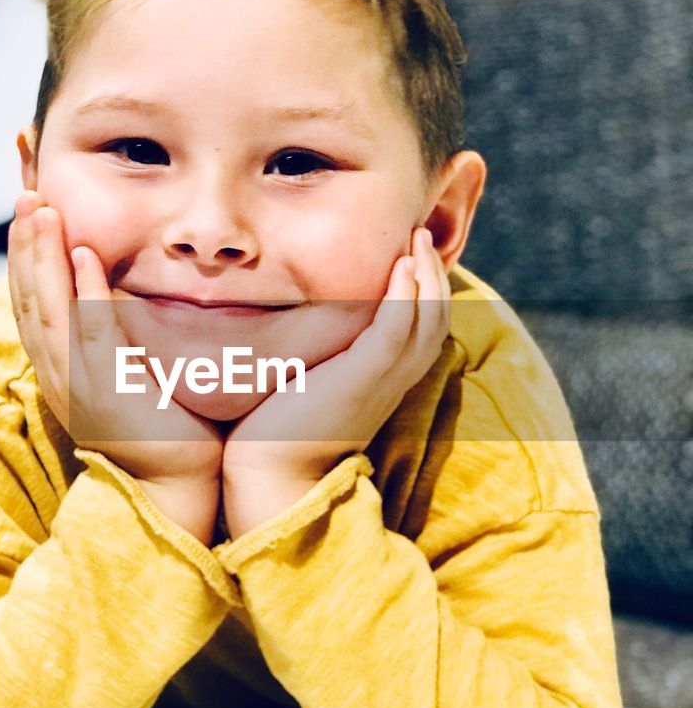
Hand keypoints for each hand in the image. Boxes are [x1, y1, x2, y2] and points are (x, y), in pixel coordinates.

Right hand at [7, 192, 225, 488]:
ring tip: (43, 212)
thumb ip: (111, 333)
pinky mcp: (106, 392)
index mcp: (58, 369)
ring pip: (48, 311)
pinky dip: (84, 293)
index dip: (24, 256)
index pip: (30, 303)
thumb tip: (111, 288)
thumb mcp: (124, 370)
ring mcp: (77, 385)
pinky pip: (90, 334)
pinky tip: (83, 256)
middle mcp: (57, 375)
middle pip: (28, 300)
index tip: (27, 213)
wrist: (175, 482)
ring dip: (44, 257)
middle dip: (24, 245)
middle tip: (26, 196)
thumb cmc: (160, 424)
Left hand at [222, 226, 449, 488]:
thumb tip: (299, 325)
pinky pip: (396, 329)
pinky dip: (405, 296)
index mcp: (384, 381)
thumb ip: (318, 356)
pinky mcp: (362, 378)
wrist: (272, 473)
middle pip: (435, 319)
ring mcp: (382, 380)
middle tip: (422, 234)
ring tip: (418, 239)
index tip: (415, 254)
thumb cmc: (277, 431)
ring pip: (426, 319)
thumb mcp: (309, 384)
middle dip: (434, 273)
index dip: (428, 291)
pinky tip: (402, 267)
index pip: (423, 330)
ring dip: (426, 274)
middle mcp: (393, 381)